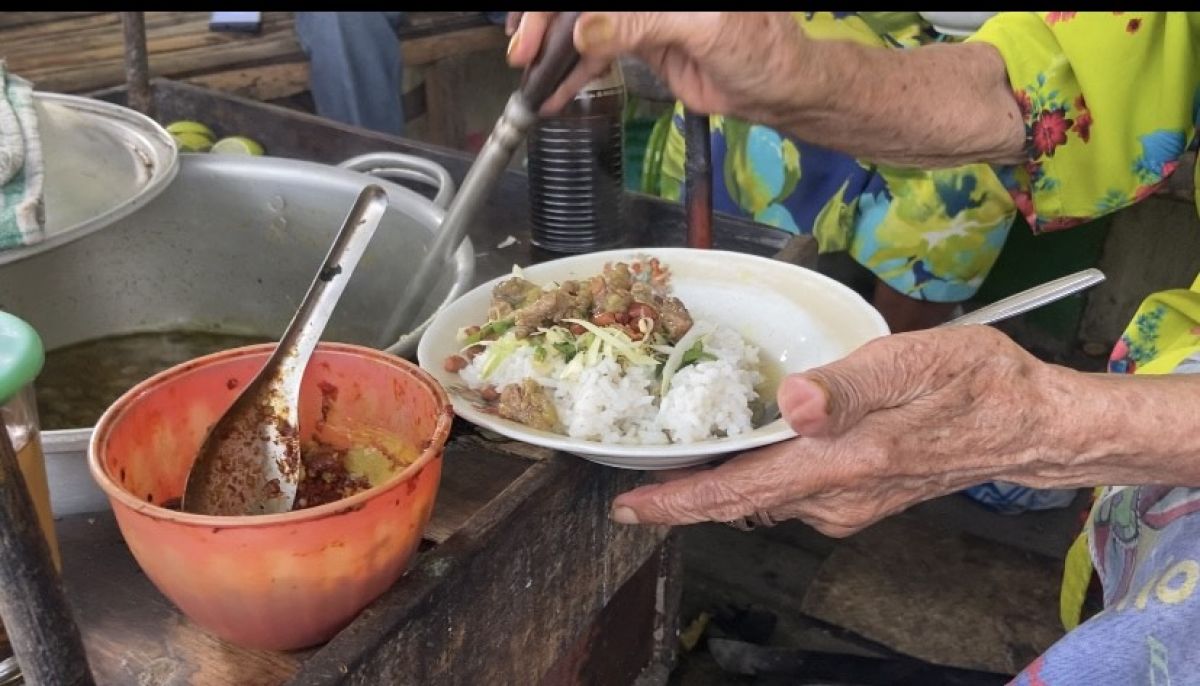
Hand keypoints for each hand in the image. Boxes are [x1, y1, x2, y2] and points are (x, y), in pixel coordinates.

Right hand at [506, 12, 811, 120]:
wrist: (777, 88)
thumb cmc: (758, 46)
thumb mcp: (702, 27)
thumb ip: (641, 24)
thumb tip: (585, 30)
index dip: (556, 6)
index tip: (534, 29)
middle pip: (579, 1)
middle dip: (545, 22)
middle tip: (521, 54)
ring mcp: (639, 12)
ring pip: (581, 24)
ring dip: (551, 52)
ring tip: (528, 79)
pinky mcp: (639, 41)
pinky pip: (595, 53)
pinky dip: (571, 74)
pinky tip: (551, 94)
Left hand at [610, 326, 1063, 536]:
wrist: (1032, 425)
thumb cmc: (977, 384)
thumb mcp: (913, 363)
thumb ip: (847, 387)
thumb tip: (792, 402)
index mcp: (845, 462)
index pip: (743, 492)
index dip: (679, 502)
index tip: (629, 508)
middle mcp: (839, 496)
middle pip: (743, 502)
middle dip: (686, 493)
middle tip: (635, 476)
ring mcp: (849, 503)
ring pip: (765, 499)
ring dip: (721, 484)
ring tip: (676, 458)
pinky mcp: (859, 497)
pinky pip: (790, 494)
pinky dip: (757, 478)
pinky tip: (744, 453)